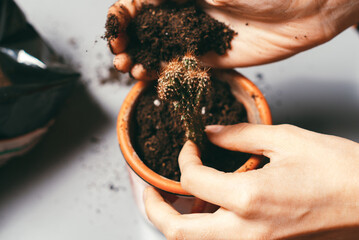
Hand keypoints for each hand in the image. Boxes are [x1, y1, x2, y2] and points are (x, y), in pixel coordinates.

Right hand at [106, 0, 358, 79]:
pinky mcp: (210, 57)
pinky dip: (163, 74)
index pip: (140, 4)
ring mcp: (196, 37)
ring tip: (131, 69)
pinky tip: (150, 79)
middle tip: (121, 56)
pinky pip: (181, 67)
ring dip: (141, 61)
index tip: (117, 31)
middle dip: (128, 42)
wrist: (302, 9)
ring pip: (159, 50)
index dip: (123, 17)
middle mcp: (184, 14)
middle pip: (145, 29)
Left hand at [144, 123, 358, 238]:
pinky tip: (206, 206)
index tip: (190, 145)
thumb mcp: (286, 139)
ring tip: (173, 197)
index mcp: (249, 198)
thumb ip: (240, 135)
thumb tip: (210, 133)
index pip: (192, 179)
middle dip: (154, 208)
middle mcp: (246, 231)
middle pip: (178, 232)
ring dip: (177, 220)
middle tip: (148, 188)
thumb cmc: (338, 171)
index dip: (184, 157)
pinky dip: (203, 226)